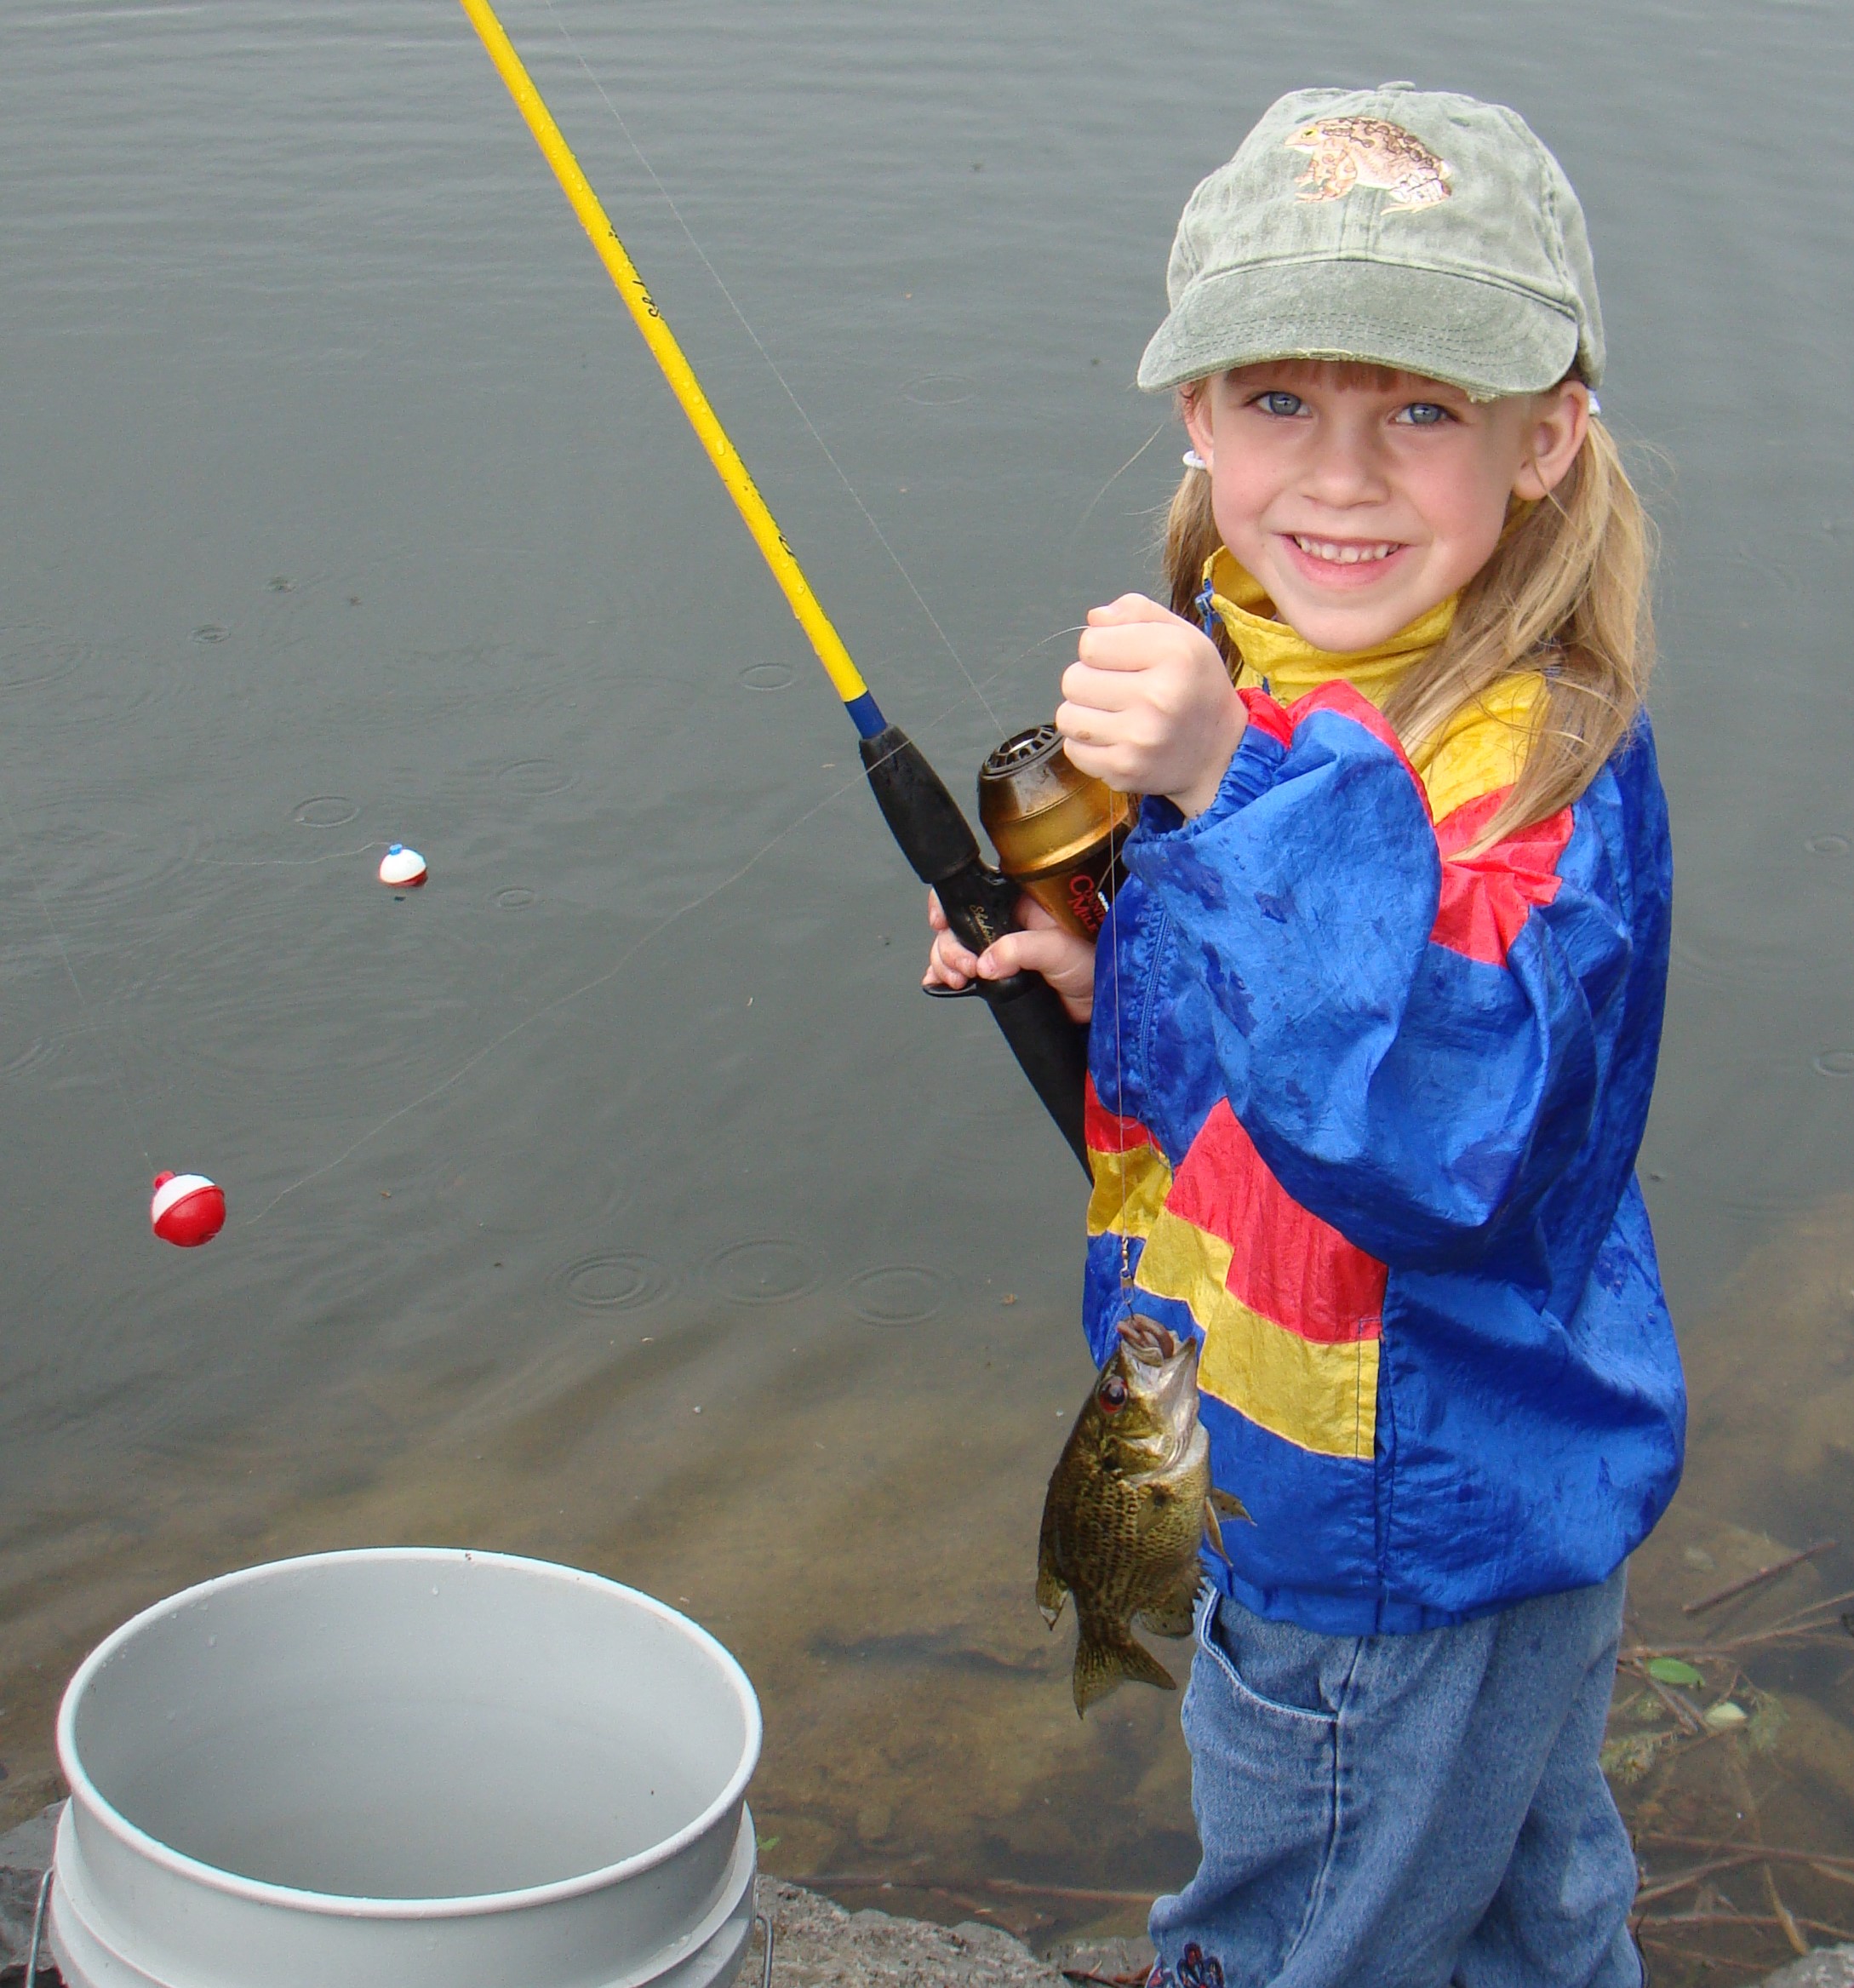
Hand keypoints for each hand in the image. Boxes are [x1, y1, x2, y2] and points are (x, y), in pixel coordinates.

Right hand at [923, 889, 1096, 1023]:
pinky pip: (963, 967)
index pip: (974, 889)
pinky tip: (942, 982)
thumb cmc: (1093, 961)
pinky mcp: (997, 969)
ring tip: (959, 978)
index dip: (950, 902)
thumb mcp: (1059, 949)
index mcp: (1019, 900)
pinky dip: (946, 974)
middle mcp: (1006, 919)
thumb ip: (1022, 950)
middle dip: (950, 945)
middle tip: (965, 967)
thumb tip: (988, 960)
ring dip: (946, 961)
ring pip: (955, 945)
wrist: (1099, 999)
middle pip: (958, 922)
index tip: (940, 921)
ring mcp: (999, 944)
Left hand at [1057, 594, 1245, 817]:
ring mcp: (1139, 738)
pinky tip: (1116, 740)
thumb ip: (1138, 612)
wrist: (1220, 755)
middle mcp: (1158, 696)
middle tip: (1118, 691)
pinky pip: (1072, 749)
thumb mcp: (1182, 636)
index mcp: (1174, 653)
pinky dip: (1087, 745)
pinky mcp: (1123, 771)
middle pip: (1072, 679)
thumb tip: (1094, 618)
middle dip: (1089, 682)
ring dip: (1084, 714)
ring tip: (1114, 716)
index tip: (1122, 661)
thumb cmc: (1195, 688)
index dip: (1101, 648)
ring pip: (1066, 716)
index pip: (1090, 643)